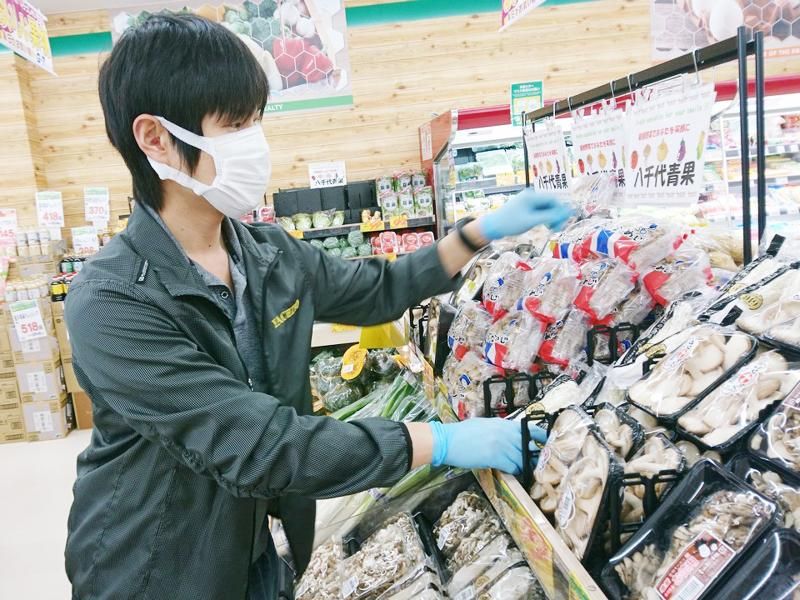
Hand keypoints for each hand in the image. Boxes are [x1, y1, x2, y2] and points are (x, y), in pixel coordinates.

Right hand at [429, 418, 546, 474]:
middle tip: (536, 464)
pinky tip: (510, 472)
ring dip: (523, 466)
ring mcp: (502, 445)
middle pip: (530, 447)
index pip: (532, 429)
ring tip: (522, 470)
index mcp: (505, 424)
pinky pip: (513, 467)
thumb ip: (502, 430)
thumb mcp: (486, 425)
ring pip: (523, 459)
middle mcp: (507, 433)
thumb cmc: (463, 433)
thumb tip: (512, 437)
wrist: (447, 440)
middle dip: (535, 457)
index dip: (542, 438)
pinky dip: (514, 471)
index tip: (547, 445)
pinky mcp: (495, 457)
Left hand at [478, 188, 572, 240]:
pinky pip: (539, 211)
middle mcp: (531, 195)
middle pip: (550, 203)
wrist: (493, 226)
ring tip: (552, 229)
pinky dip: (544, 218)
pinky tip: (546, 226)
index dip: (561, 210)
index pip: (553, 200)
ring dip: (550, 217)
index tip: (564, 222)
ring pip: (545, 208)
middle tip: (558, 228)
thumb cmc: (510, 223)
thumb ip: (550, 216)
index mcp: (532, 195)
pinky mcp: (525, 208)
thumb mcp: (531, 221)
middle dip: (556, 215)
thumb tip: (566, 213)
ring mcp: (527, 201)